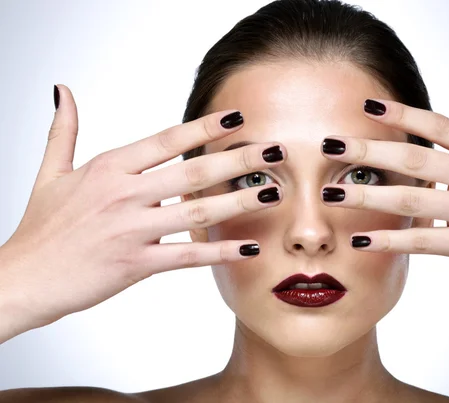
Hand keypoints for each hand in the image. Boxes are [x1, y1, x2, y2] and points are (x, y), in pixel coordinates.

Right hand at [0, 84, 284, 333]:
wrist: (23, 278)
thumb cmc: (41, 229)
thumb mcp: (50, 172)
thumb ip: (63, 130)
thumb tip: (62, 91)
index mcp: (108, 168)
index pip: (166, 140)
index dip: (204, 128)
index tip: (236, 117)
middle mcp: (123, 194)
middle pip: (192, 172)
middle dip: (238, 159)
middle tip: (273, 151)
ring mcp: (131, 230)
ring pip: (196, 212)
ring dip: (239, 201)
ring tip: (272, 192)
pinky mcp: (134, 264)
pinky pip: (186, 256)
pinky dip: (219, 252)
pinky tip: (248, 247)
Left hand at [319, 70, 448, 305]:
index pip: (440, 125)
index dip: (402, 115)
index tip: (368, 107)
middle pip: (415, 157)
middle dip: (368, 151)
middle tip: (331, 145)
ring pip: (413, 198)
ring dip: (368, 196)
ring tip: (332, 193)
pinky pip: (425, 239)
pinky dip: (391, 240)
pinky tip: (362, 240)